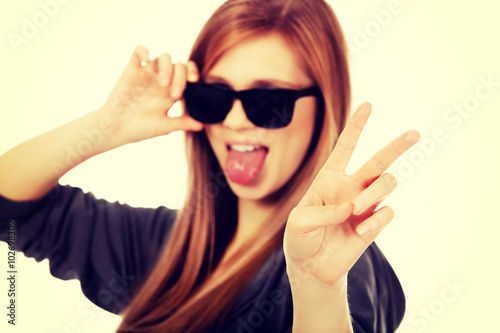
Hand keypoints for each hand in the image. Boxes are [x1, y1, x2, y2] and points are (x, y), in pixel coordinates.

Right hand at [98, 45, 202, 145]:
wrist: (115, 129)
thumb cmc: (140, 129)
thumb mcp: (164, 126)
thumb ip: (182, 123)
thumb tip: (202, 125)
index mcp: (171, 93)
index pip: (188, 75)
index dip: (194, 73)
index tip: (195, 82)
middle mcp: (161, 81)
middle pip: (179, 66)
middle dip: (181, 77)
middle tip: (175, 94)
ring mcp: (147, 75)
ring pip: (163, 57)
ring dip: (167, 67)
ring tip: (163, 84)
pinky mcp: (132, 70)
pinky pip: (139, 51)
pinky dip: (144, 51)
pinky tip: (146, 60)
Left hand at [284, 103, 418, 288]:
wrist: (311, 267)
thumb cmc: (300, 239)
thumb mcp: (299, 222)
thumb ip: (322, 212)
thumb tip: (351, 208)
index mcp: (329, 178)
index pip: (346, 147)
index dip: (356, 126)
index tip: (368, 105)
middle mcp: (351, 187)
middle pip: (380, 161)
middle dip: (397, 146)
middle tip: (414, 133)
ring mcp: (365, 205)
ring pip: (386, 184)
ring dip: (374, 193)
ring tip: (355, 210)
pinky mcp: (374, 224)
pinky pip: (387, 212)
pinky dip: (375, 220)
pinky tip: (361, 230)